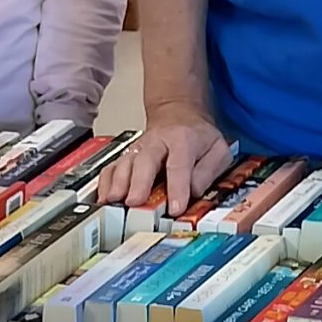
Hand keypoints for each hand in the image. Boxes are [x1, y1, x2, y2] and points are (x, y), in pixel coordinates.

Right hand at [101, 109, 231, 213]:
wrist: (178, 114)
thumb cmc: (198, 137)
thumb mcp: (218, 149)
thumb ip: (209, 171)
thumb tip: (193, 191)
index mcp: (183, 140)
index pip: (179, 165)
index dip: (177, 188)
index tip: (174, 208)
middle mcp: (157, 143)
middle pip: (145, 161)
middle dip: (139, 182)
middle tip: (134, 202)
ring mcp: (139, 149)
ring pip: (124, 164)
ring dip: (118, 183)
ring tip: (114, 201)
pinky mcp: (126, 156)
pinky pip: (111, 168)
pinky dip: (105, 183)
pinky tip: (103, 198)